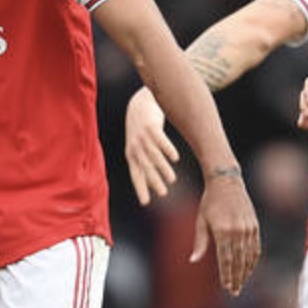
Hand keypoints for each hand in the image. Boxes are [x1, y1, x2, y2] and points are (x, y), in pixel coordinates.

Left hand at [125, 87, 178, 204]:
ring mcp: (143, 137)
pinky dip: (167, 149)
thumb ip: (144, 164)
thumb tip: (151, 185)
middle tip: (163, 193)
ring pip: (154, 156)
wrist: (139, 104)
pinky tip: (175, 158)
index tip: (145, 202)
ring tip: (172, 180)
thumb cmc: (141, 131)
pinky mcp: (151, 127)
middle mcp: (136, 148)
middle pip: (146, 167)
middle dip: (154, 181)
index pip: (135, 175)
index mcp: (131, 155)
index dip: (140, 189)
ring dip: (163, 168)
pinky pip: (160, 141)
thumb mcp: (138, 147)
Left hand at [191, 168, 259, 295]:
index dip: (226, 275)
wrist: (226, 182)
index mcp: (222, 230)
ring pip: (248, 256)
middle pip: (238, 260)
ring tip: (241, 283)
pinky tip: (248, 269)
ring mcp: (248, 228)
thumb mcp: (201, 220)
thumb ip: (200, 241)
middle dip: (236, 278)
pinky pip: (255, 247)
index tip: (226, 287)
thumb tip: (193, 261)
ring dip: (245, 272)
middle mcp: (237, 230)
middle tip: (234, 291)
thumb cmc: (209, 202)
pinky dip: (252, 260)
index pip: (225, 259)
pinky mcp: (254, 225)